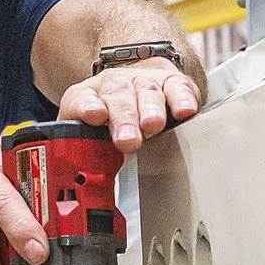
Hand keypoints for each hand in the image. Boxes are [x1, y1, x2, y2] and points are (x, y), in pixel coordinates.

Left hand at [58, 59, 202, 151]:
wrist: (133, 89)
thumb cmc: (109, 119)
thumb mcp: (87, 135)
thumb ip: (81, 153)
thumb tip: (80, 182)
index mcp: (88, 97)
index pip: (81, 99)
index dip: (86, 107)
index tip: (94, 117)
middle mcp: (115, 84)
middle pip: (117, 96)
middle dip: (124, 118)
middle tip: (128, 140)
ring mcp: (144, 81)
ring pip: (147, 91)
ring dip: (150, 109)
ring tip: (152, 125)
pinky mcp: (172, 83)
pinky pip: (178, 87)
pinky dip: (182, 98)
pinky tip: (184, 111)